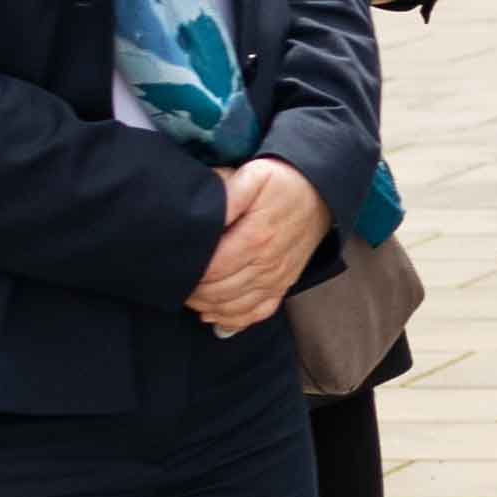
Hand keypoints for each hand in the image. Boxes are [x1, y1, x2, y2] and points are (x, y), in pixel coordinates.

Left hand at [187, 157, 331, 333]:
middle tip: (174, 281)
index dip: (188, 273)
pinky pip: (258, 313)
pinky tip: (215, 317)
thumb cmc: (282, 183)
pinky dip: (233, 320)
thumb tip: (201, 216)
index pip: (211, 270)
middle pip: (219, 293)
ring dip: (207, 307)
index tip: (173, 266)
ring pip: (235, 307)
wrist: (323, 191)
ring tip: (189, 296)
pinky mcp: (284, 284)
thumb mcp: (253, 176)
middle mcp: (268, 264)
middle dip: (192, 292)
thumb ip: (225, 194)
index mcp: (256, 238)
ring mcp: (277, 278)